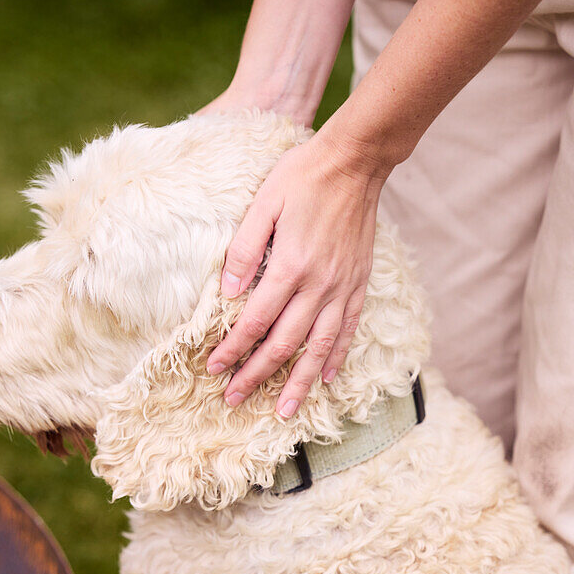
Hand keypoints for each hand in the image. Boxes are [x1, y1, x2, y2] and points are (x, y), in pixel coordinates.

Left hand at [205, 128, 385, 417]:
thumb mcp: (262, 205)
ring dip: (299, 383)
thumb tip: (226, 292)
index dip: (233, 349)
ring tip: (285, 412)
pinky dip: (336, 357)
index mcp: (290, 266)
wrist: (355, 161)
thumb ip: (244, 250)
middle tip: (235, 399)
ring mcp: (342, 287)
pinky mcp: (359, 283)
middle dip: (257, 375)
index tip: (214, 369)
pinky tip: (325, 378)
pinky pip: (348, 329)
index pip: (254, 321)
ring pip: (318, 347)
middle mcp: (318, 284)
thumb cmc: (302, 177)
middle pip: (283, 343)